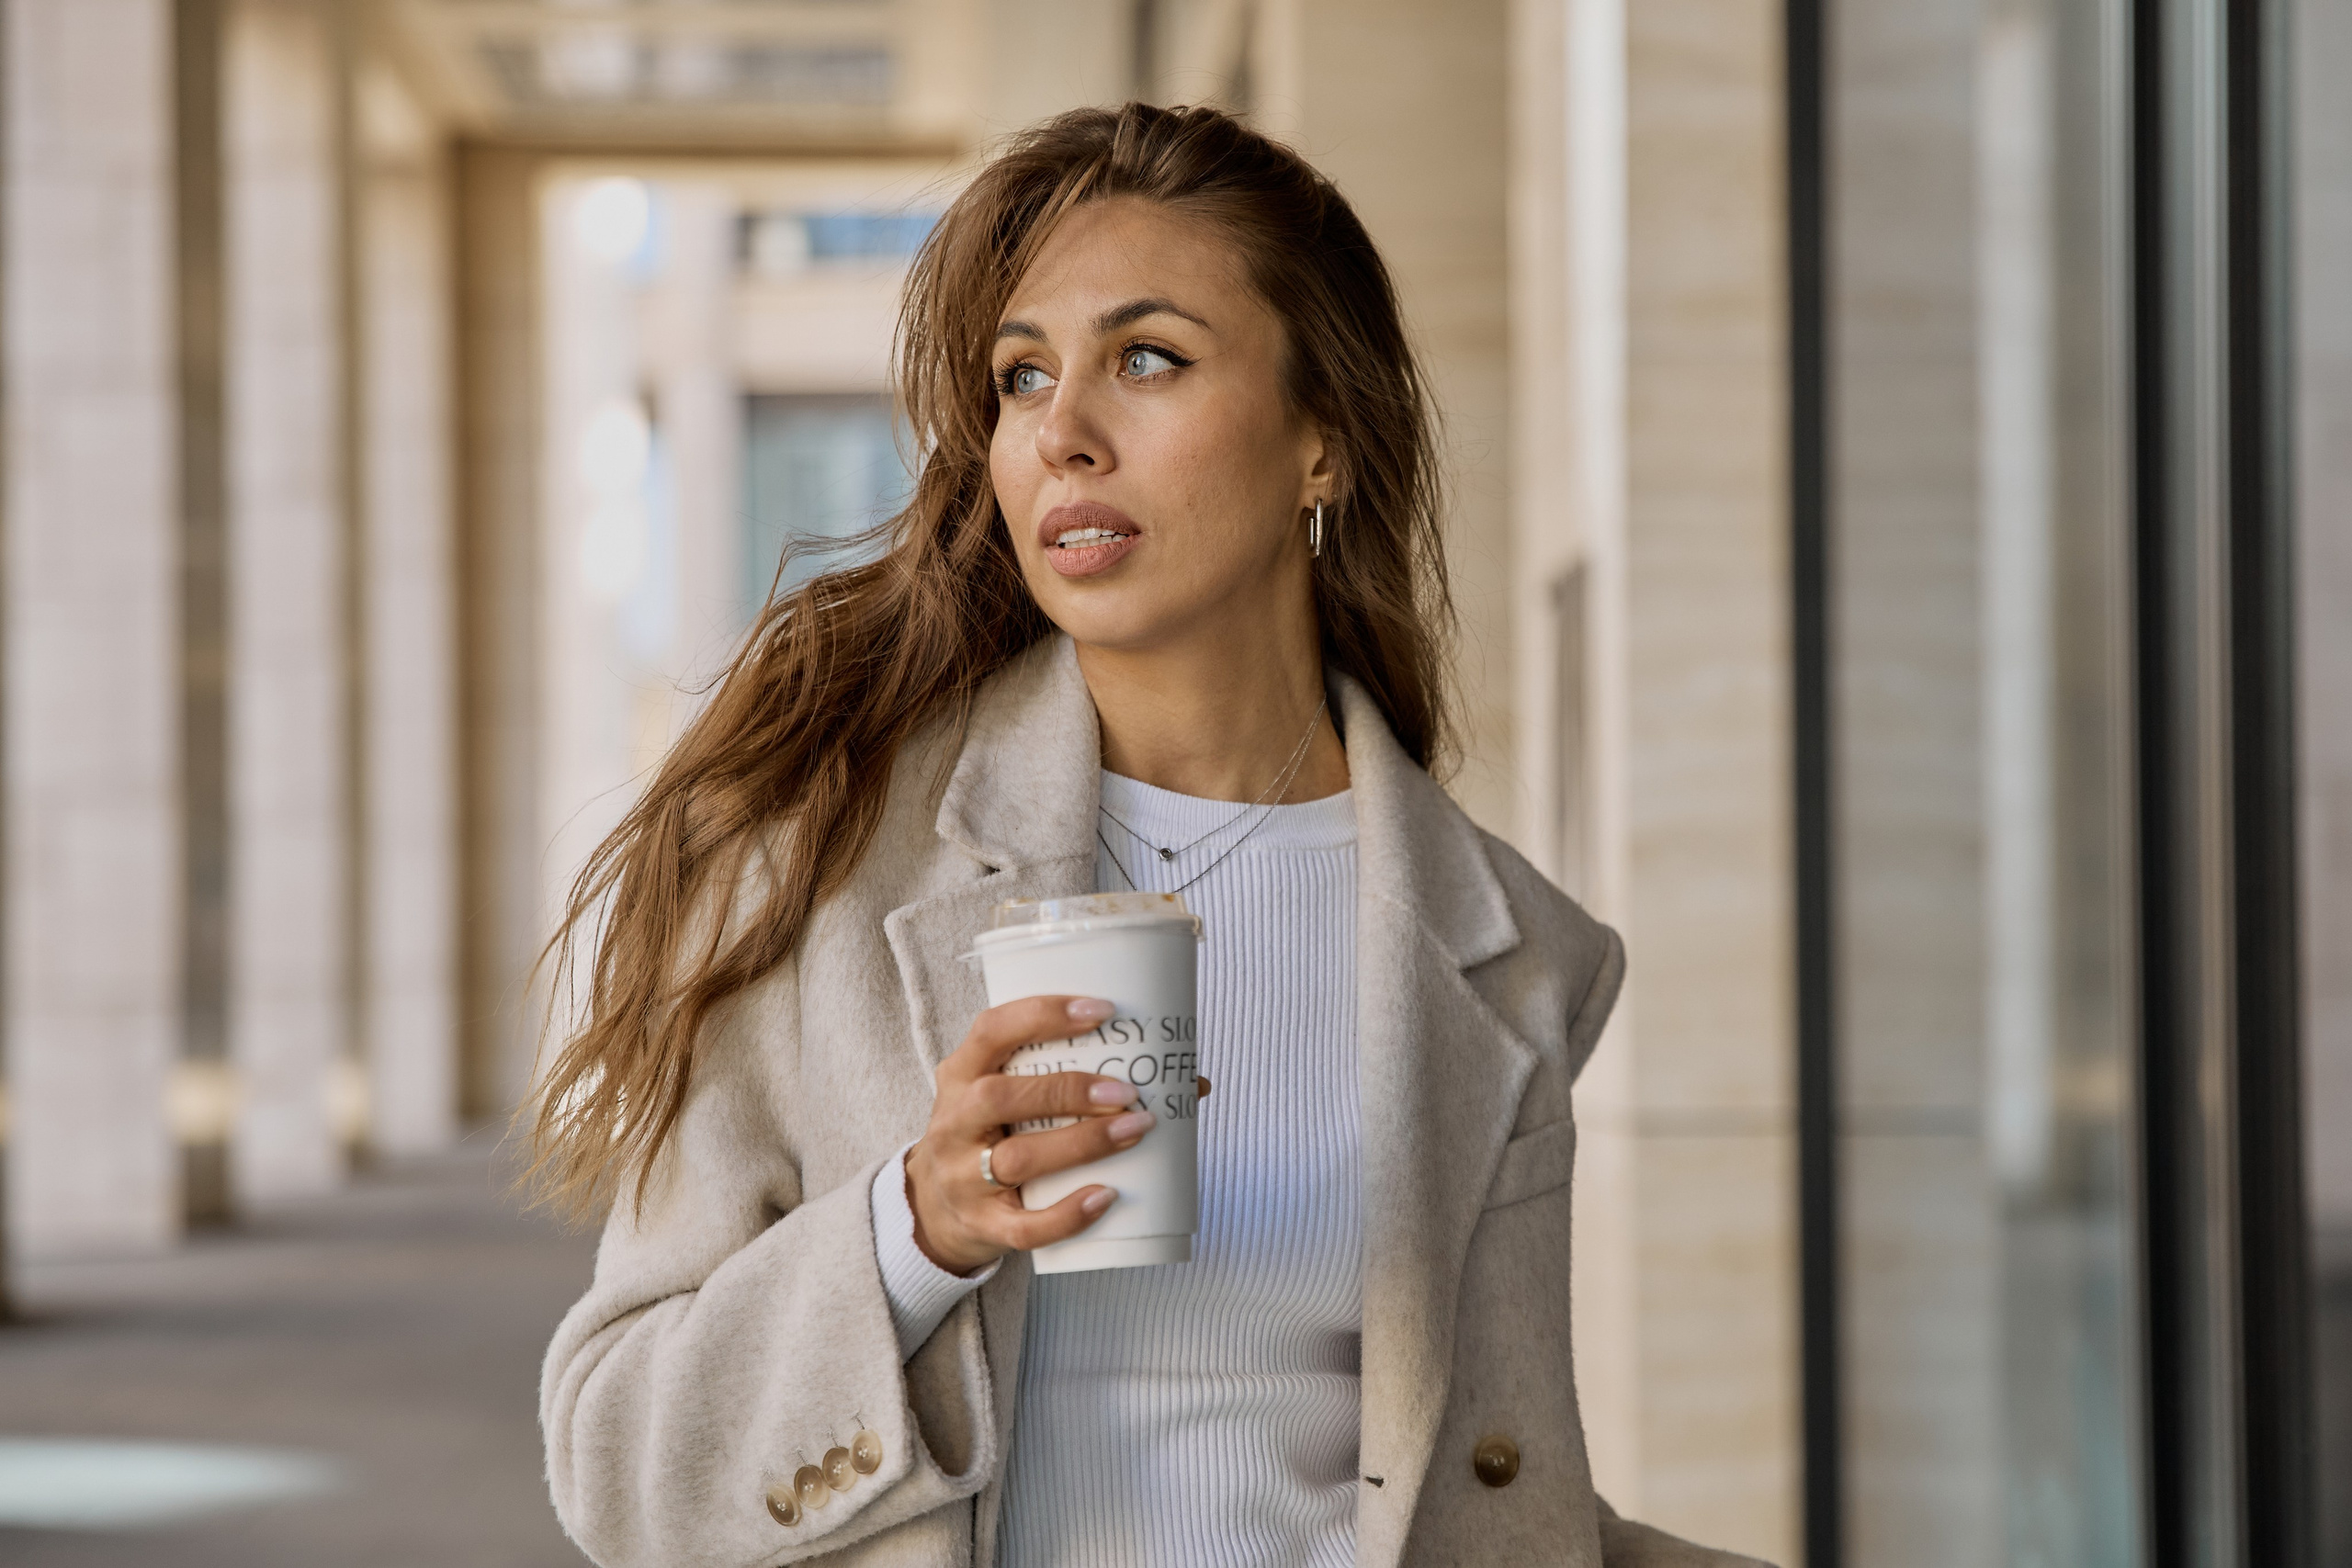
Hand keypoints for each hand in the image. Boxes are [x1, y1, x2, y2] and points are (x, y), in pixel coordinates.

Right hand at [905, 996, 1157, 1274]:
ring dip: (1081, 1143)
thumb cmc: (995, 1134)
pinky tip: (1106, 1197)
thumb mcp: (1010, 1094)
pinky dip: (1067, 1214)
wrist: (936, 1208)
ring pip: (1016, 1160)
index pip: (990, 1030)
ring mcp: (962, 1177)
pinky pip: (1023, 1227)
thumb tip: (1192, 1081)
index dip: (1042, 1015)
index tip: (1102, 1010)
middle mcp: (954, 1122)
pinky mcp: (982, 1225)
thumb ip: (1077, 1076)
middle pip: (1000, 1097)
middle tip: (1126, 1090)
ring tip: (1136, 1130)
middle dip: (1068, 1089)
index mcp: (962, 1073)